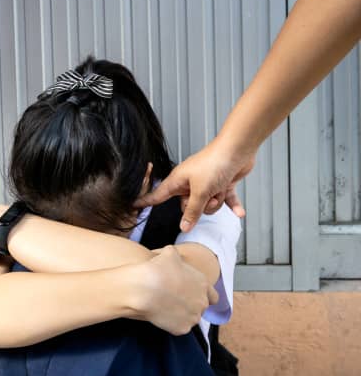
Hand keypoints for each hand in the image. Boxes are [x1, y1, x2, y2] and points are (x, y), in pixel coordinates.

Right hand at [131, 246, 218, 335]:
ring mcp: (193, 317)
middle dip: (191, 305)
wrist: (144, 289)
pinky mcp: (182, 329)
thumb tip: (170, 253)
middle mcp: (202, 302)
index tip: (192, 295)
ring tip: (165, 308)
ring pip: (190, 318)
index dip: (203, 295)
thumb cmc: (157, 269)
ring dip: (181, 315)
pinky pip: (178, 327)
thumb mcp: (169, 254)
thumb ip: (175, 255)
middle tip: (175, 301)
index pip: (213, 296)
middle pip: (201, 308)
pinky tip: (160, 315)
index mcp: (203, 284)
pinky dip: (171, 323)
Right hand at [135, 137, 253, 231]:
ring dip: (216, 202)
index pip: (158, 195)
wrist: (238, 148)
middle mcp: (190, 182)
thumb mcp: (200, 191)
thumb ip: (192, 211)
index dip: (146, 200)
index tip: (134, 205)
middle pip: (188, 206)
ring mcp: (206, 183)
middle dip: (200, 207)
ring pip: (207, 205)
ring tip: (220, 191)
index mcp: (178, 181)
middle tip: (207, 197)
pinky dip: (231, 204)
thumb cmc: (215, 163)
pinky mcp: (221, 183)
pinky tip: (240, 212)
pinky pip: (225, 199)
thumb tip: (184, 227)